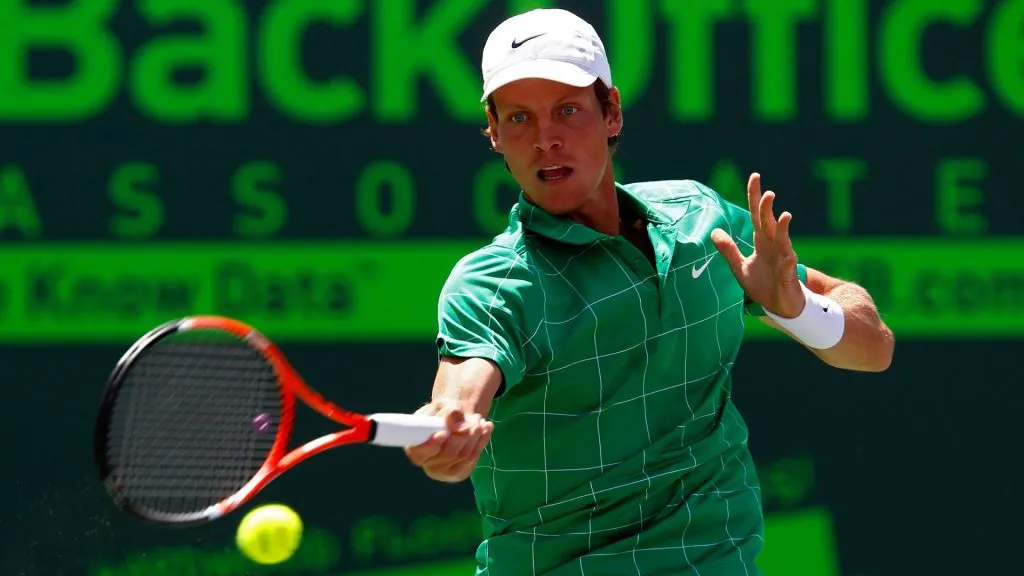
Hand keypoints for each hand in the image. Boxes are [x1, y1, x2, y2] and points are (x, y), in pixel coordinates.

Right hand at [403, 400, 492, 482]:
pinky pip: (473, 458)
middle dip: (463, 435)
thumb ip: (449, 412)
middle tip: (474, 418)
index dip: (430, 446)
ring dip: (475, 436)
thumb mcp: (444, 406)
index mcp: (415, 448)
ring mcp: (445, 471)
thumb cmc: (443, 414)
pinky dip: (482, 441)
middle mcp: (428, 464)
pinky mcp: (460, 472)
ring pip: (464, 456)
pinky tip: (486, 428)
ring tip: (478, 419)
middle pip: (448, 454)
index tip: (442, 434)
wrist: (454, 422)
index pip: (418, 453)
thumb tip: (459, 427)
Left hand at [710, 173, 804, 317]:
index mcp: (762, 242)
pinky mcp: (788, 276)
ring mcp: (783, 260)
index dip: (755, 197)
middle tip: (767, 193)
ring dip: (783, 229)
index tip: (754, 176)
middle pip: (769, 223)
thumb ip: (729, 250)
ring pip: (783, 241)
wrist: (779, 307)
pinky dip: (788, 260)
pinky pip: (788, 266)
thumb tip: (714, 231)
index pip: (757, 215)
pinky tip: (788, 254)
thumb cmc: (763, 285)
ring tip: (783, 216)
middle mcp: (774, 247)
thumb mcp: (740, 267)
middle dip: (768, 209)